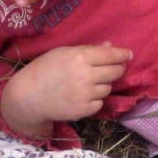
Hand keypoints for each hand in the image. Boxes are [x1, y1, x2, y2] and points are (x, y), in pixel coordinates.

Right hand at [1, 43, 131, 138]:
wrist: (28, 96)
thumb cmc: (43, 70)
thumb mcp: (62, 53)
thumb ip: (88, 49)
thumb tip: (110, 47)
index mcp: (80, 57)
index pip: (111, 55)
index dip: (122, 54)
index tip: (128, 55)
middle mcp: (86, 75)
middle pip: (115, 72)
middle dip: (117, 69)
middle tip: (113, 68)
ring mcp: (86, 94)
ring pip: (108, 88)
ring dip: (103, 84)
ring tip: (88, 83)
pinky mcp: (84, 110)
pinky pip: (99, 102)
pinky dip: (95, 99)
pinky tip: (82, 95)